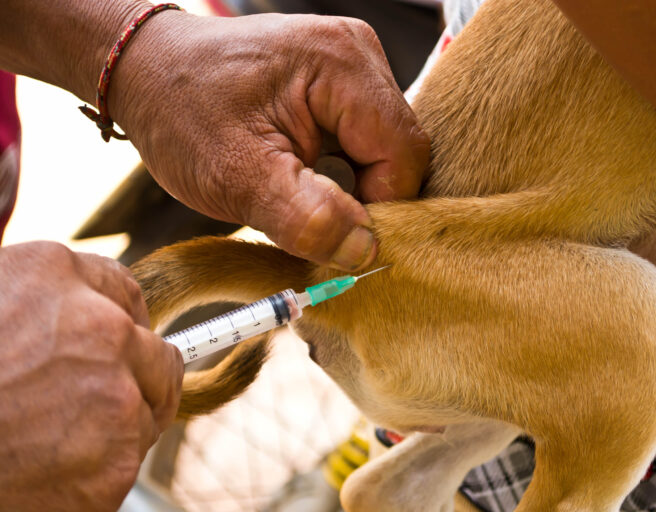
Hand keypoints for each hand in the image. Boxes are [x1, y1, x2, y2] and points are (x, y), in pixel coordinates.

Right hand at [0, 242, 182, 510]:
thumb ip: (34, 298)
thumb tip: (82, 308)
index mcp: (54, 273)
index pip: (124, 290)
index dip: (118, 320)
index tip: (114, 340)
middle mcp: (99, 326)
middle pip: (155, 352)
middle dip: (132, 375)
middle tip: (85, 400)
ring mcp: (114, 394)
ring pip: (148, 408)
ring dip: (115, 423)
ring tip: (48, 437)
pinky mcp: (115, 462)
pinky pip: (127, 459)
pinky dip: (97, 469)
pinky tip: (45, 469)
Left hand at [110, 11, 429, 270]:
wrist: (147, 72)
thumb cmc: (181, 113)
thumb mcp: (236, 175)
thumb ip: (307, 218)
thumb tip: (366, 251)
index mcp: (342, 64)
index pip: (405, 156)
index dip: (380, 208)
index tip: (333, 235)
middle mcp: (358, 53)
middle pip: (399, 152)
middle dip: (363, 198)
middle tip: (309, 218)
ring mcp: (352, 64)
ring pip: (385, 151)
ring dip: (352, 187)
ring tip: (298, 191)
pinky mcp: (341, 80)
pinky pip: (365, 140)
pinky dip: (342, 171)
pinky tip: (305, 176)